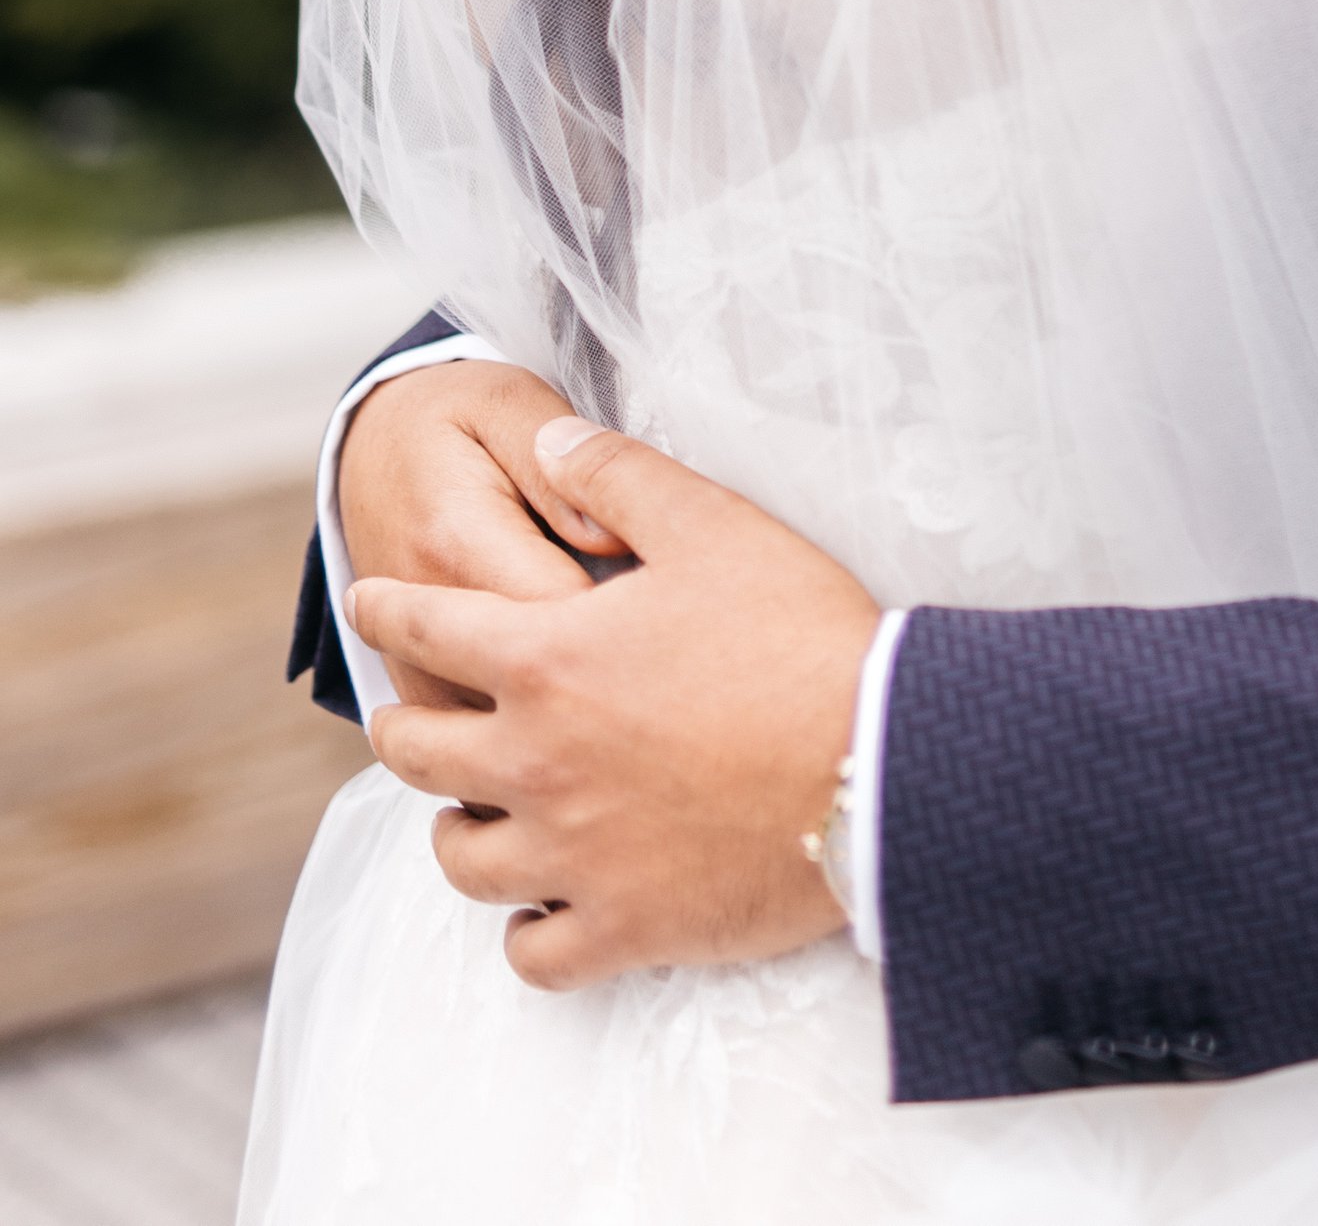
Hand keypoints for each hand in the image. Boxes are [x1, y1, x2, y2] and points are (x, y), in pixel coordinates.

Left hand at [351, 417, 882, 988]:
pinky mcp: (622, 928)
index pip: (430, 626)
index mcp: (546, 660)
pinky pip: (532, 954)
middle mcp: (536, 763)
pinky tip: (541, 908)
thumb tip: (549, 439)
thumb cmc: (797, 634)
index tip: (365, 600)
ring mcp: (572, 857)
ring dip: (455, 830)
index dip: (387, 606)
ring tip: (469, 817)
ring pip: (462, 861)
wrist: (875, 760)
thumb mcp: (711, 523)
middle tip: (402, 718)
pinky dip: (525, 931)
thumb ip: (617, 475)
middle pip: (419, 753)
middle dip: (400, 726)